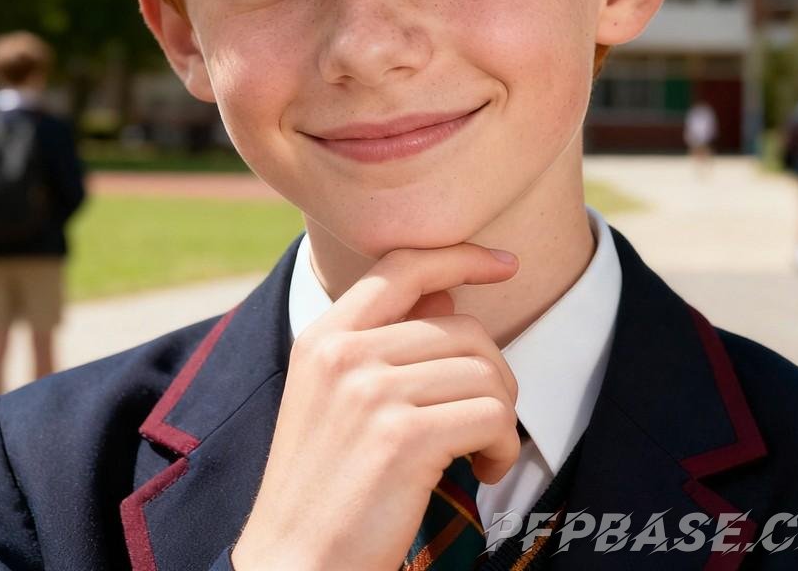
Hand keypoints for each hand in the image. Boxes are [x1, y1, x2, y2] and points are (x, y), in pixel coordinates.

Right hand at [230, 242, 519, 570]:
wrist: (293, 567)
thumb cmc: (324, 486)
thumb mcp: (337, 398)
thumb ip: (389, 340)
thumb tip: (449, 294)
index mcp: (325, 337)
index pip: (401, 267)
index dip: (459, 256)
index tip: (504, 262)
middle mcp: (344, 353)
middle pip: (462, 328)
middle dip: (494, 374)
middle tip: (487, 419)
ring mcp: (371, 392)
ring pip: (484, 372)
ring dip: (501, 416)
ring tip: (482, 452)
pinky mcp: (402, 438)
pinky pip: (491, 416)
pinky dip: (502, 445)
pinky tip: (484, 471)